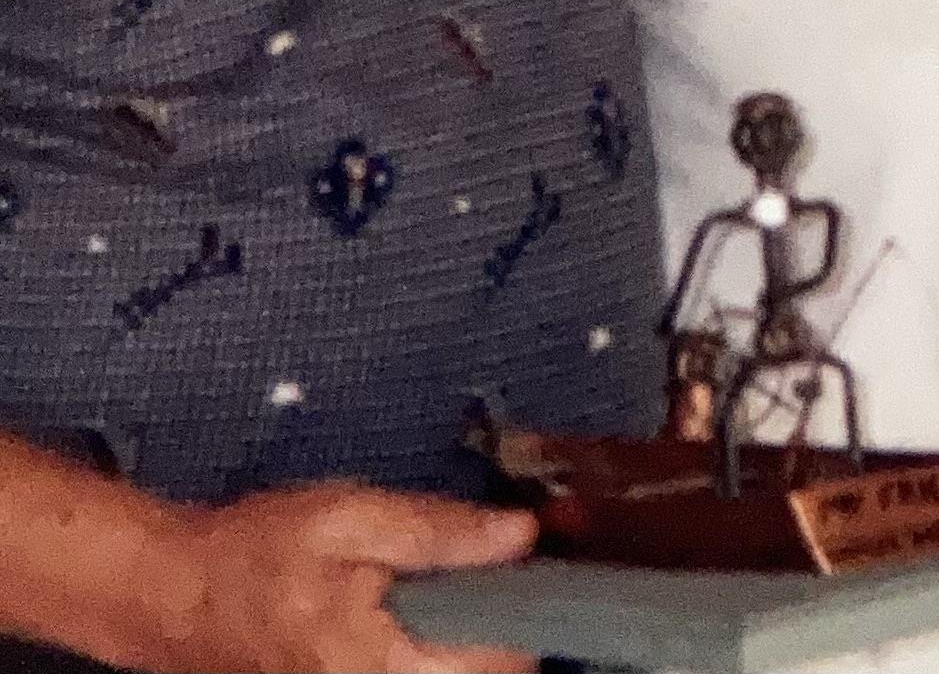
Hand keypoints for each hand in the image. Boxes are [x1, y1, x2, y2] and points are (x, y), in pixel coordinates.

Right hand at [155, 482, 535, 673]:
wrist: (171, 595)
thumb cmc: (258, 551)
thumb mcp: (349, 519)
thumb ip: (438, 532)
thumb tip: (523, 534)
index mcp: (382, 668)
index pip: (498, 665)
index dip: (525, 611)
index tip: (528, 563)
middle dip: (497, 622)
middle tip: (493, 562)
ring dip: (467, 633)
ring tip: (458, 579)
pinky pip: (416, 671)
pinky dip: (434, 643)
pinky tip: (421, 602)